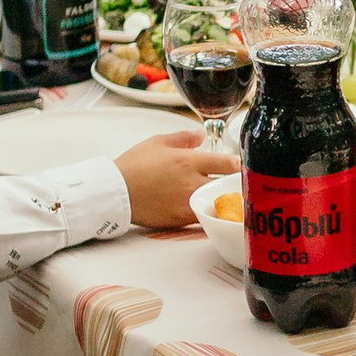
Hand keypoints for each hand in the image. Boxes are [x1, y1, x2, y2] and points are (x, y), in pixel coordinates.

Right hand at [118, 130, 236, 230]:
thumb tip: (202, 135)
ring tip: (227, 198)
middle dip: (236, 184)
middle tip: (239, 184)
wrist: (114, 192)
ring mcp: (187, 203)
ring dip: (224, 201)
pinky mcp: (180, 220)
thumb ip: (184, 138)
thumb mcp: (158, 142)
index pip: (228, 164)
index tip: (241, 166)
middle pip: (229, 186)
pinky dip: (209, 213)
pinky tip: (209, 210)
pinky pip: (203, 218)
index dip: (239, 165)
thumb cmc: (133, 166)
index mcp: (188, 161)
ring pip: (218, 204)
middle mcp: (192, 183)